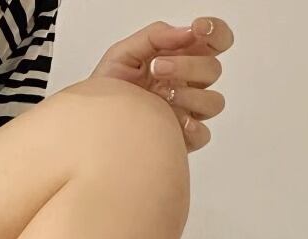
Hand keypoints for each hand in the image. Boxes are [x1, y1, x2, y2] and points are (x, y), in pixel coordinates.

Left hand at [90, 16, 233, 152]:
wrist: (93, 125)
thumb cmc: (108, 90)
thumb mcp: (123, 53)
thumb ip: (155, 36)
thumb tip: (186, 32)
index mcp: (180, 59)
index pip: (214, 41)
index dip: (215, 31)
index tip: (197, 29)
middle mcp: (189, 84)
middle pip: (213, 70)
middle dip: (188, 65)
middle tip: (157, 67)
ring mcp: (187, 112)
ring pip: (213, 102)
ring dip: (190, 95)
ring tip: (160, 96)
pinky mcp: (182, 139)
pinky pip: (203, 134)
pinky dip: (191, 127)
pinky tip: (171, 121)